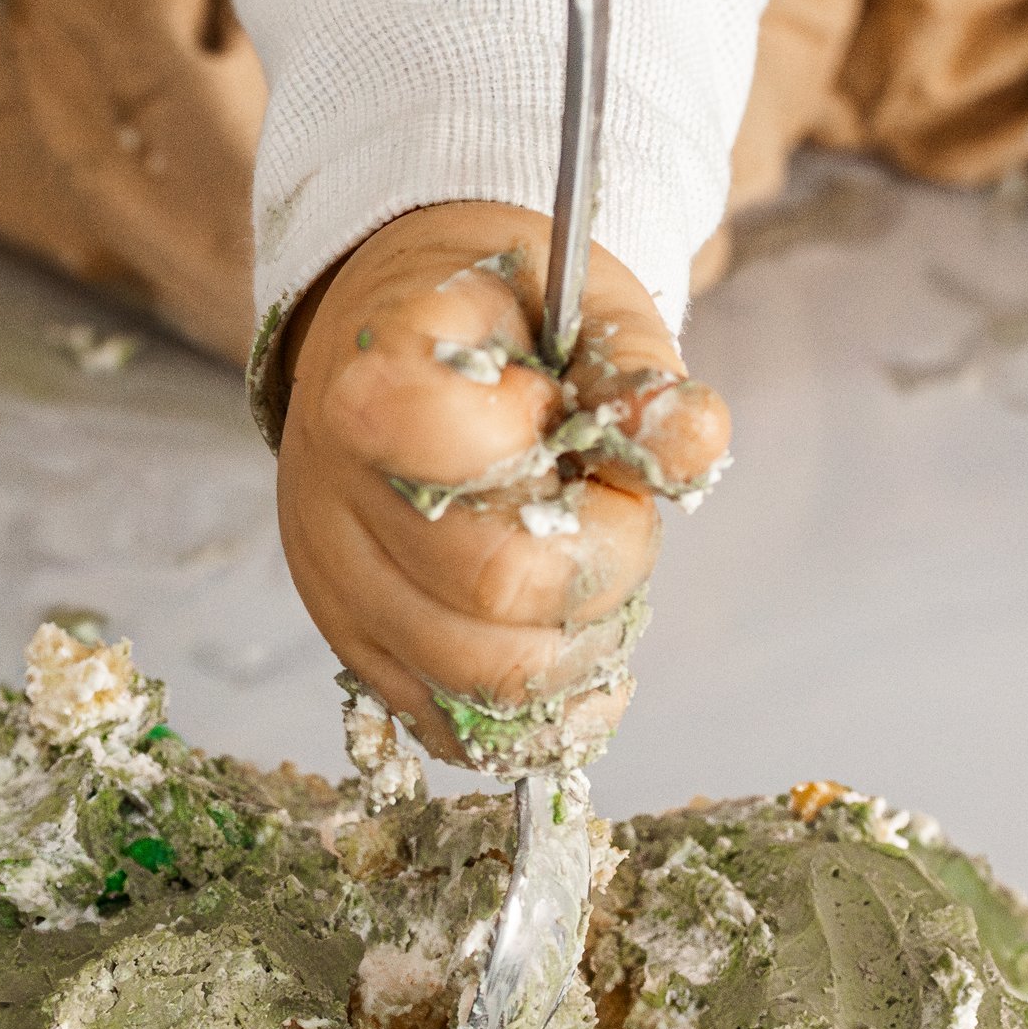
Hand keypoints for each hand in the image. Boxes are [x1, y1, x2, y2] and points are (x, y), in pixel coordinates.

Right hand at [275, 201, 730, 773]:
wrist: (393, 344)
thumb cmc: (490, 319)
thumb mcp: (567, 298)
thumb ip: (631, 368)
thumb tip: (689, 439)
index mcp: (374, 383)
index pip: (452, 445)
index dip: (545, 442)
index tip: (554, 408)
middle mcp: (337, 499)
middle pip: (495, 586)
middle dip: (605, 559)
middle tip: (613, 507)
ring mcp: (341, 589)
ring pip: (482, 681)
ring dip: (583, 645)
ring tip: (597, 575)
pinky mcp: (363, 654)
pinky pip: (455, 730)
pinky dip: (543, 716)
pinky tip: (582, 660)